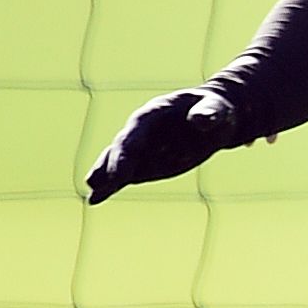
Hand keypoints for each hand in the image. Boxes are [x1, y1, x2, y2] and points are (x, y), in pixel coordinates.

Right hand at [86, 88, 247, 201]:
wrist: (212, 118)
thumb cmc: (214, 109)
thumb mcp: (215, 109)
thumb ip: (207, 113)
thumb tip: (200, 120)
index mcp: (153, 114)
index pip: (134, 133)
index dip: (126, 151)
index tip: (120, 170)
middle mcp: (141, 131)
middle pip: (121, 149)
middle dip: (112, 166)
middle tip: (98, 184)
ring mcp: (142, 148)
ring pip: (116, 162)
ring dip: (104, 177)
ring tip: (92, 193)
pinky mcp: (146, 163)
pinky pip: (125, 174)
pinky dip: (112, 185)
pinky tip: (96, 198)